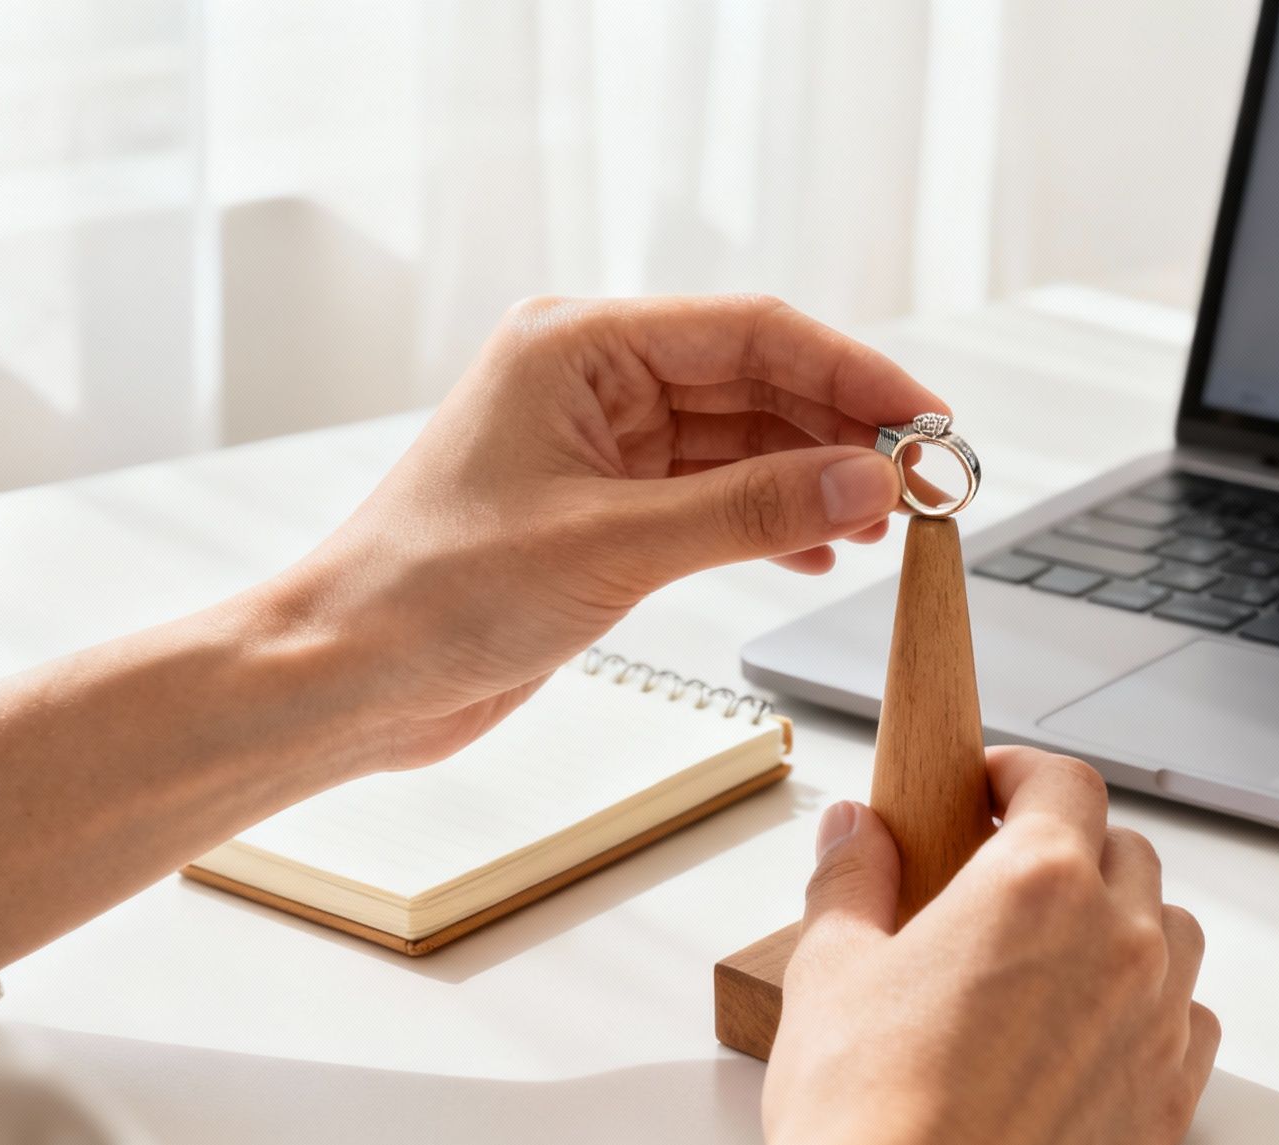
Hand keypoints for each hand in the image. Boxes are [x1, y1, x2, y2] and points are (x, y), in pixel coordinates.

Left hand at [265, 294, 943, 769]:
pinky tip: (823, 550)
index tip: (928, 419)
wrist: (349, 677)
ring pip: (745, 441)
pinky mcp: (607, 508)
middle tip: (929, 479)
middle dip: (846, 429)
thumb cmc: (434, 593)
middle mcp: (595, 380)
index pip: (751, 333)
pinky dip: (775, 520)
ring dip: (818, 477)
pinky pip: (718, 495)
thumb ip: (754, 511)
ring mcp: (602, 444)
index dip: (853, 371)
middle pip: (758, 382)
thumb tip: (869, 482)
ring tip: (889, 521)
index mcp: (579, 345)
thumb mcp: (614, 547)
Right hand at [765, 747, 1219, 1144]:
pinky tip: (1097, 1027)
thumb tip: (853, 832)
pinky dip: (1156, 1005)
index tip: (992, 785)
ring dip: (1125, 920)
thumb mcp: (830, 974)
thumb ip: (850, 880)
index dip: (1022, 772)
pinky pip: (1193, 1019)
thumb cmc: (874, 1121)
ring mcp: (1155, 1022)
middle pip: (1124, 849)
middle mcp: (1117, 941)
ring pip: (1172, 930)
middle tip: (1007, 871)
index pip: (1063, 782)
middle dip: (1069, 845)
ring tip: (1058, 948)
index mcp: (1038, 885)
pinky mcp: (1170, 1097)